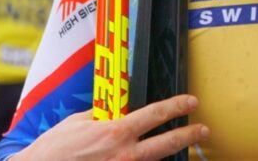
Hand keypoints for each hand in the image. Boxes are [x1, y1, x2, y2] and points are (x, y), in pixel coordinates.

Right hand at [11, 94, 207, 160]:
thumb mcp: (78, 122)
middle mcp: (124, 153)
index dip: (178, 106)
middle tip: (204, 130)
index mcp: (115, 131)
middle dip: (190, 135)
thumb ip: (104, 116)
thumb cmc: (53, 149)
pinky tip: (157, 160)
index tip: (191, 102)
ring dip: (173, 154)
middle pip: (168, 142)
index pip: (157, 113)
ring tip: (187, 148)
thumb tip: (120, 109)